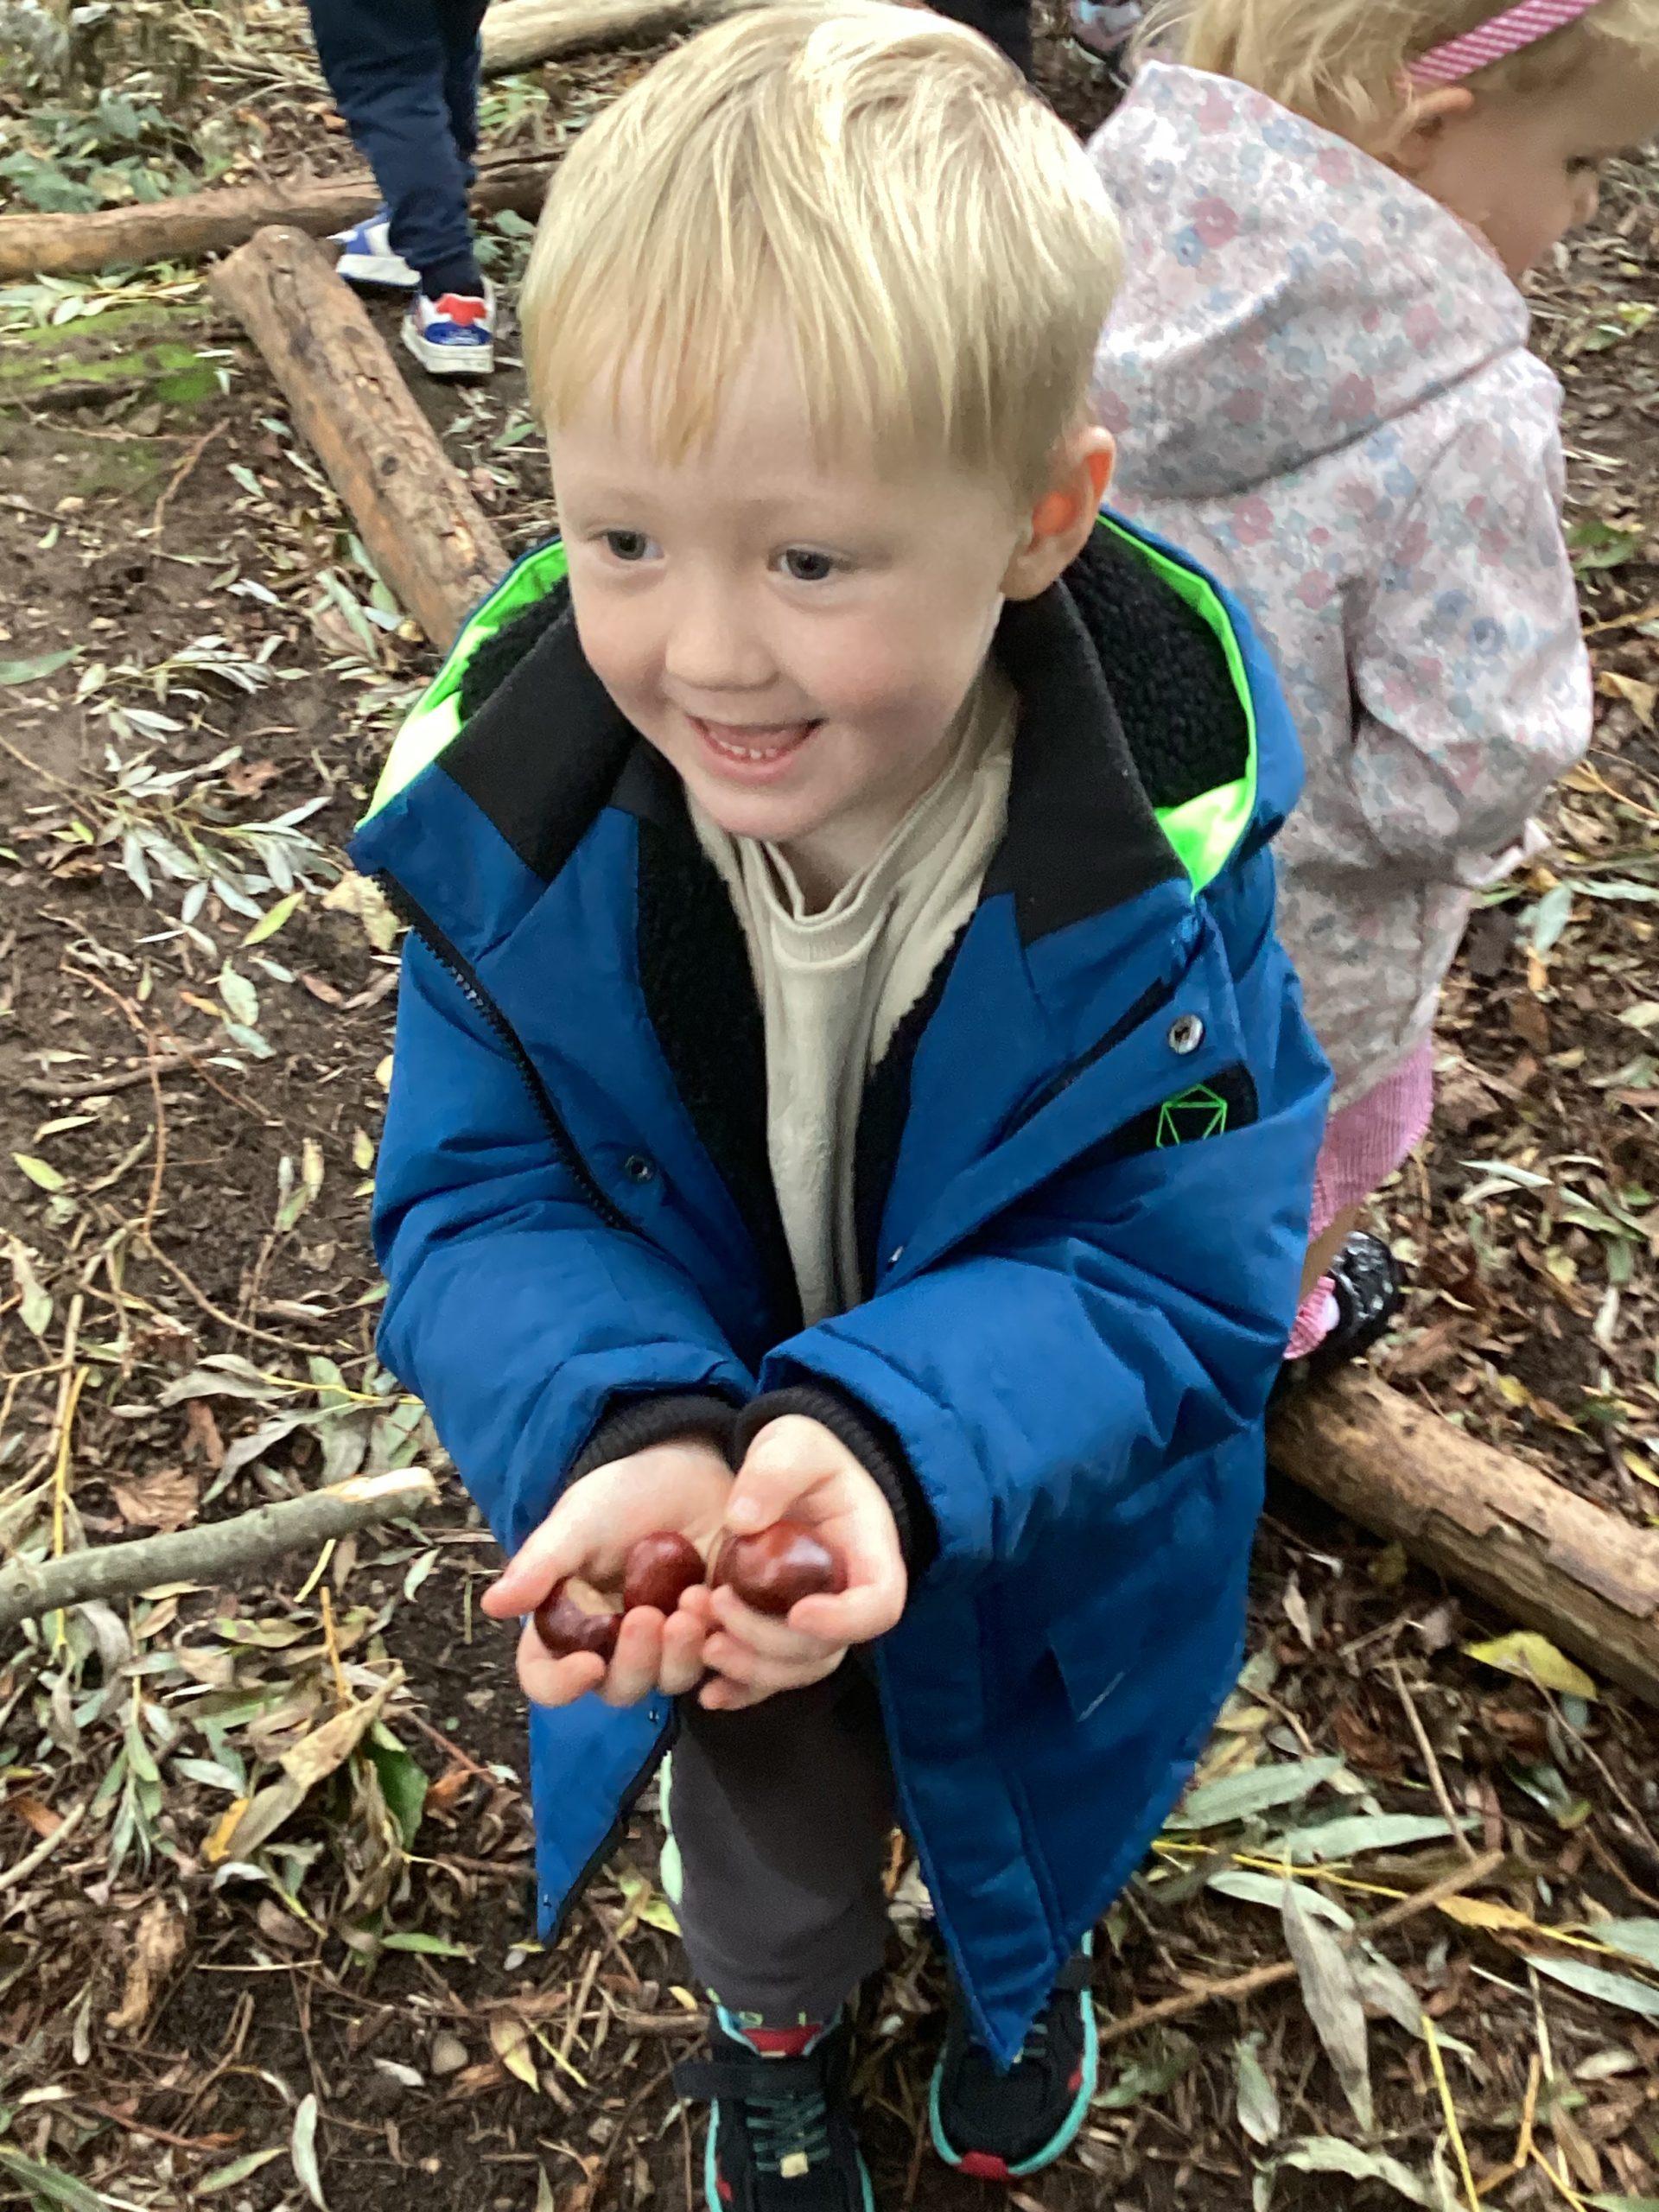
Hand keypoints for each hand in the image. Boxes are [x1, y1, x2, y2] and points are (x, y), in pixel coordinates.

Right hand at [482, 1439, 731, 1710]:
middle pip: (618, 1688)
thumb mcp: (579, 1522)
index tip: (586, 1664)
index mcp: (566, 1627)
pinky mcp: (714, 1634)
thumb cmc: (621, 1495)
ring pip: (671, 1680)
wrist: (686, 1468)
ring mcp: (667, 1646)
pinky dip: (725, 1650)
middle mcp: (613, 1647)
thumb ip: (541, 1564)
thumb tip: (492, 1604)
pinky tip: (724, 1612)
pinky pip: (722, 1664)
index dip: (562, 1685)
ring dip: (681, 1652)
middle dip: (635, 1661)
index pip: (548, 1680)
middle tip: (649, 1616)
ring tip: (694, 1600)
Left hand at [685, 1415, 907, 1711]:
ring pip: (794, 1671)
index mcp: (870, 1555)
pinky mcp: (779, 1635)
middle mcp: (847, 1602)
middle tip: (717, 1606)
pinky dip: (739, 1690)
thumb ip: (773, 1473)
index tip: (799, 1612)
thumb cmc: (806, 1455)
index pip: (879, 1605)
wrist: (794, 1471)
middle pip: (824, 1650)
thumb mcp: (793, 1445)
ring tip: (704, 1643)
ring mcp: (814, 1625)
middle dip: (768, 1640)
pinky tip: (706, 1692)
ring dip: (749, 1669)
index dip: (844, 1621)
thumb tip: (742, 1521)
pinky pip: (767, 1678)